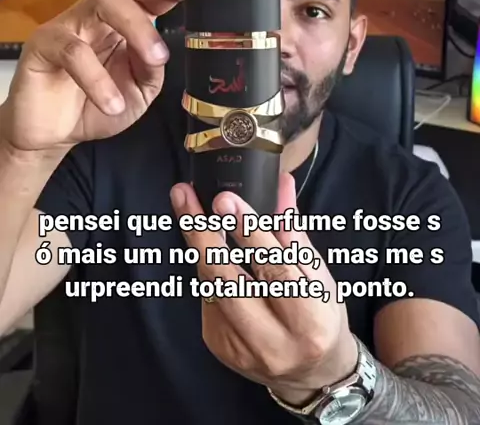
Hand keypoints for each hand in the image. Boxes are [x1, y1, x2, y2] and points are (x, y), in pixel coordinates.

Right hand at [0, 0, 225, 153]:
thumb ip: (154, 69)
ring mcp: (70, 23)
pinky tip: (112, 102)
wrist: (52, 134)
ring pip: (106, 1)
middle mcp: (99, 11)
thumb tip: (163, 50)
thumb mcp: (140, 90)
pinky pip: (75, 50)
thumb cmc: (98, 104)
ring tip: (157, 58)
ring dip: (138, 27)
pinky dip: (99, 79)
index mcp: (126, 17)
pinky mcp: (45, 45)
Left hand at [170, 171, 357, 407]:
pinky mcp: (219, 347)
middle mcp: (273, 343)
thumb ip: (294, 232)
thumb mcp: (320, 275)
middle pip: (229, 282)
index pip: (275, 270)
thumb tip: (281, 185)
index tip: (227, 201)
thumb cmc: (320, 316)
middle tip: (188, 198)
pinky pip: (208, 297)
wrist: (311, 374)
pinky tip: (206, 244)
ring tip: (186, 206)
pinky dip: (207, 266)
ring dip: (197, 243)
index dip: (249, 233)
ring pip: (211, 287)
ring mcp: (241, 349)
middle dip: (204, 235)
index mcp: (310, 322)